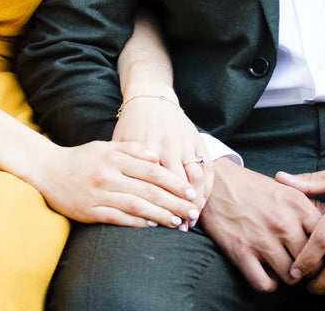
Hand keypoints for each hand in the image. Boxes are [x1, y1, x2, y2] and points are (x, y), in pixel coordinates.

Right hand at [33, 140, 200, 229]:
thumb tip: (157, 156)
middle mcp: (108, 174)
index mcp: (114, 157)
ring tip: (178, 222)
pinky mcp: (89, 210)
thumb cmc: (81, 158)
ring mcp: (98, 193)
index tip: (191, 192)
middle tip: (193, 212)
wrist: (47, 170)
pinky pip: (118, 218)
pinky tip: (152, 225)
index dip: (174, 183)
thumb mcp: (105, 146)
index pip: (152, 171)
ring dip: (161, 215)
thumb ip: (132, 149)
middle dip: (175, 202)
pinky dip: (137, 222)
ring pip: (136, 206)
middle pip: (149, 190)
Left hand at [112, 95, 212, 224]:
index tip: (161, 224)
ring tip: (193, 217)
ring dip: (197, 200)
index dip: (159, 205)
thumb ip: (122, 164)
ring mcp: (184, 143)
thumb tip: (117, 194)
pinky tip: (203, 200)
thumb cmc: (131, 124)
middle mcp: (167, 146)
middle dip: (180, 208)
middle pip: (177, 184)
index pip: (154, 184)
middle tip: (182, 227)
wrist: (150, 97)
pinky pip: (208, 166)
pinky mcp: (198, 139)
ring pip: (195, 177)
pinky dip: (208, 186)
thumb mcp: (120, 141)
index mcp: (145, 148)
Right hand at [197, 159, 320, 291]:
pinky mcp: (240, 252)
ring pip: (291, 277)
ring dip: (289, 277)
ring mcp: (261, 239)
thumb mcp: (287, 189)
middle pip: (312, 263)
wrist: (216, 182)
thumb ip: (312, 206)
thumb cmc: (254, 187)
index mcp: (298, 205)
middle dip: (310, 269)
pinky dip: (268, 284)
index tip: (323, 256)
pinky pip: (264, 284)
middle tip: (304, 267)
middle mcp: (282, 223)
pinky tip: (266, 273)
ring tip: (284, 268)